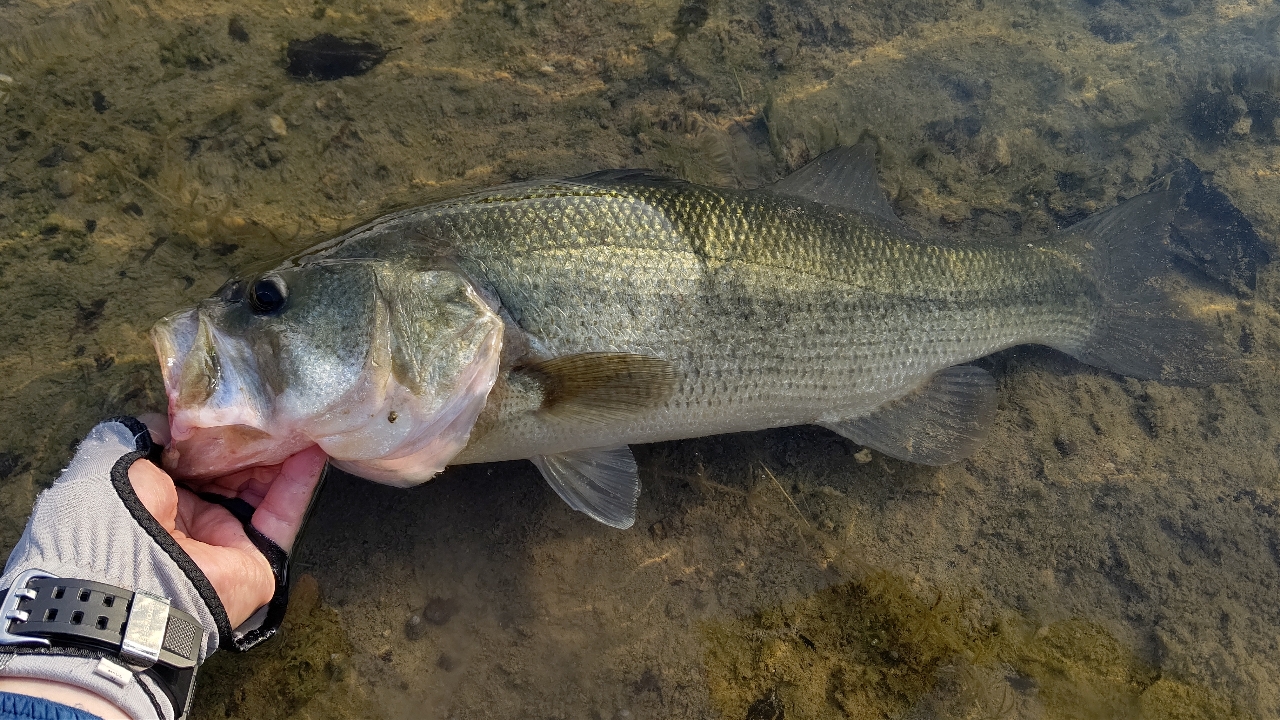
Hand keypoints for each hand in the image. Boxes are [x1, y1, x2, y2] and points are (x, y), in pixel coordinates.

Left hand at [131, 414, 327, 627]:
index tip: (233, 401)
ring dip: (279, 453)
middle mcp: (188, 517)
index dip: (212, 429)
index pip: (191, 456)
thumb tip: (178, 421)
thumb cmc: (115, 517)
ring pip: (260, 487)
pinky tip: (315, 449)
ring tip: (301, 417)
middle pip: (230, 470)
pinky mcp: (258, 556)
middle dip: (251, 438)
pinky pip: (282, 513)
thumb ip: (145, 433)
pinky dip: (299, 482)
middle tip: (275, 406)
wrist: (135, 584)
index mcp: (150, 497)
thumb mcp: (113, 460)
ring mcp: (225, 538)